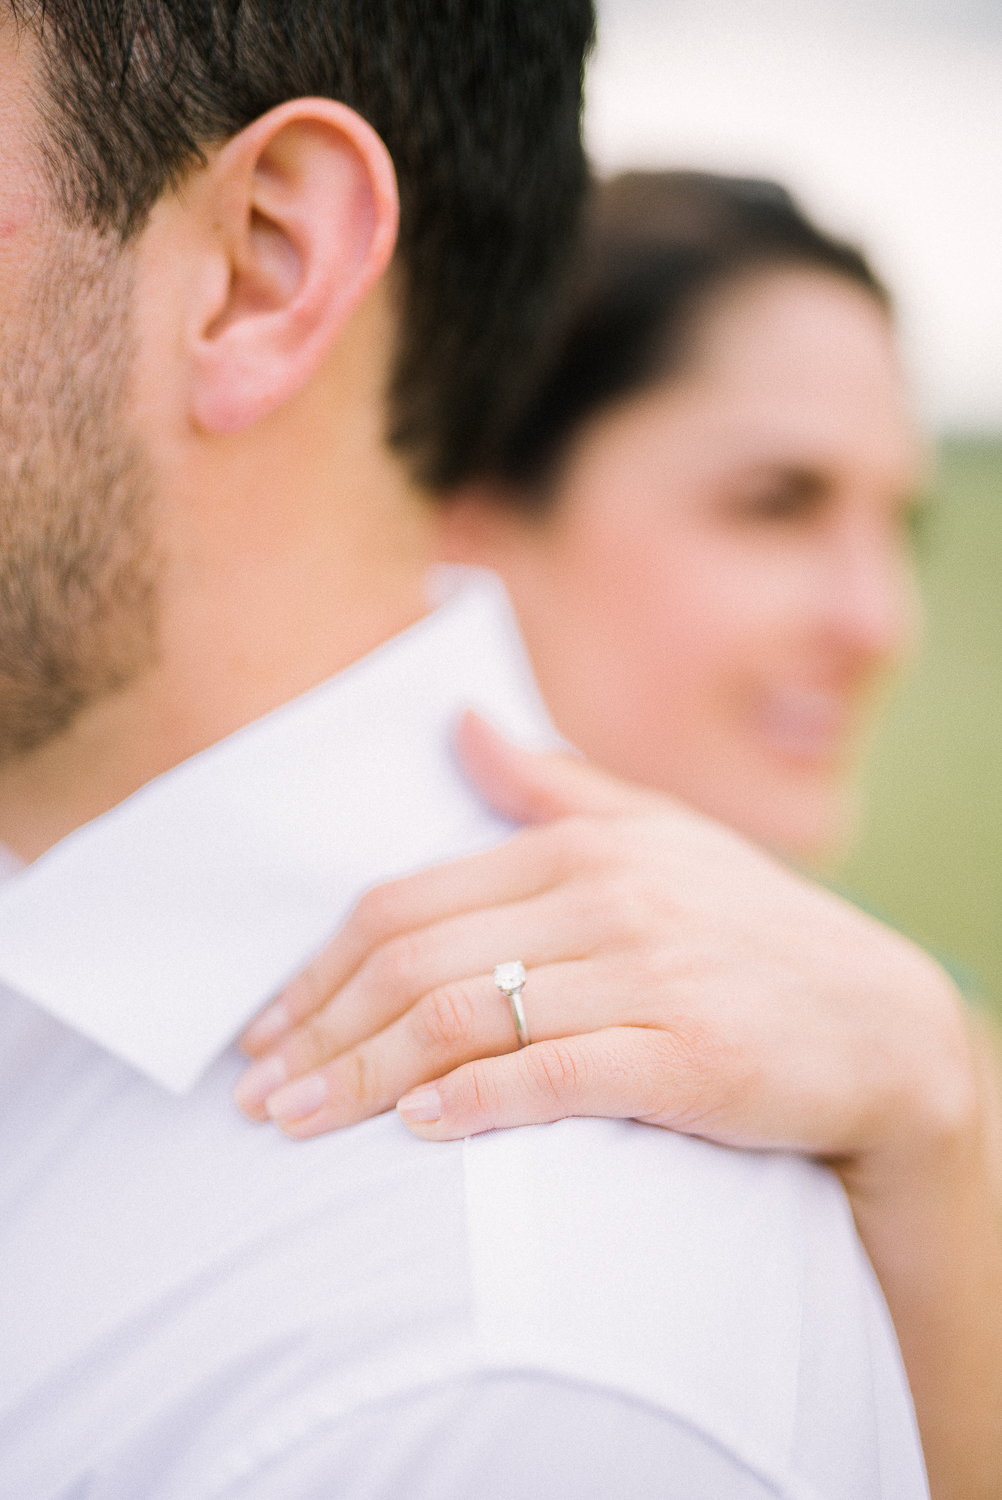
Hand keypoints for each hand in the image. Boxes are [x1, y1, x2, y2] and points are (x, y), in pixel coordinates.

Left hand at [235, 714, 1001, 1498]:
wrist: (885, 1023)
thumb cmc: (754, 929)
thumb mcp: (660, 835)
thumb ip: (553, 783)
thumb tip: (457, 720)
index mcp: (583, 846)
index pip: (410, 903)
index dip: (321, 967)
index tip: (267, 1024)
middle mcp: (607, 899)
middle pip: (416, 962)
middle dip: (319, 1030)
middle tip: (255, 1092)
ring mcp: (648, 975)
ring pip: (464, 1021)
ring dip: (362, 1079)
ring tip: (296, 1124)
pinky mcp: (687, 1056)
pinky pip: (551, 1077)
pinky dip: (472, 1103)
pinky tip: (416, 1131)